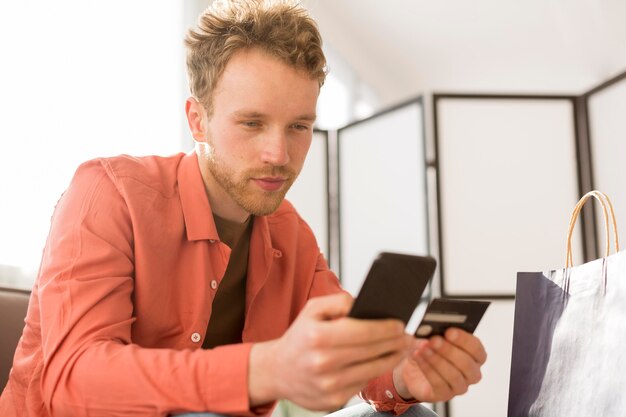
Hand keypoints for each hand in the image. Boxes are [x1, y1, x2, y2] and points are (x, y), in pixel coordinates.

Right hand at [249, 293, 409, 410]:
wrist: (277, 371)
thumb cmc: (300, 337)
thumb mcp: (312, 310)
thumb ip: (339, 302)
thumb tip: (365, 302)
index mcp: (318, 337)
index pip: (363, 332)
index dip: (386, 329)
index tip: (400, 325)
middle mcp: (323, 362)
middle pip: (371, 352)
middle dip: (395, 343)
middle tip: (408, 337)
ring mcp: (328, 385)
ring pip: (372, 371)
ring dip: (392, 359)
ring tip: (401, 349)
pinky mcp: (333, 401)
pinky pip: (362, 383)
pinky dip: (375, 372)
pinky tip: (381, 362)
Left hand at [393, 328, 486, 402]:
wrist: (414, 367)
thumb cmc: (430, 349)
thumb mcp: (434, 337)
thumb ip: (439, 332)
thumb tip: (434, 327)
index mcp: (476, 356)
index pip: (476, 348)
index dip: (463, 340)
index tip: (449, 331)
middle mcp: (472, 373)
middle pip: (466, 363)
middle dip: (448, 350)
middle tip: (433, 340)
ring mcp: (460, 386)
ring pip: (453, 375)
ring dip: (436, 359)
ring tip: (423, 348)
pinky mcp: (444, 395)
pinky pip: (438, 383)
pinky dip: (426, 368)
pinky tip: (418, 356)